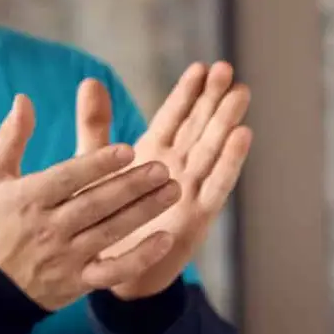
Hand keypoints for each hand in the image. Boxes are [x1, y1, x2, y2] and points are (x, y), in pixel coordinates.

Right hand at [0, 94, 180, 310]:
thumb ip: (11, 137)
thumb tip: (24, 99)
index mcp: (28, 199)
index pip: (67, 179)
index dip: (97, 164)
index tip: (127, 149)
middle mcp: (47, 228)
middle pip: (95, 204)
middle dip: (131, 186)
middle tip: (163, 168)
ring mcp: (64, 257)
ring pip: (110, 232)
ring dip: (144, 212)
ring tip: (173, 191)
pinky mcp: (78, 281)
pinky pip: (113, 272)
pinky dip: (139, 259)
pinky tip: (164, 240)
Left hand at [77, 64, 251, 300]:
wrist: (107, 268)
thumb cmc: (103, 215)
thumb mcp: (95, 164)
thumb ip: (95, 125)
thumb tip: (89, 80)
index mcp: (153, 154)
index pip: (174, 117)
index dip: (187, 93)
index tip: (201, 66)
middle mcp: (177, 168)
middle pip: (199, 127)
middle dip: (212, 99)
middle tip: (226, 69)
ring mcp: (190, 190)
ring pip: (212, 149)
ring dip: (226, 122)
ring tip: (239, 93)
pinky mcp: (197, 214)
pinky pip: (216, 184)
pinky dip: (229, 160)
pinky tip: (243, 135)